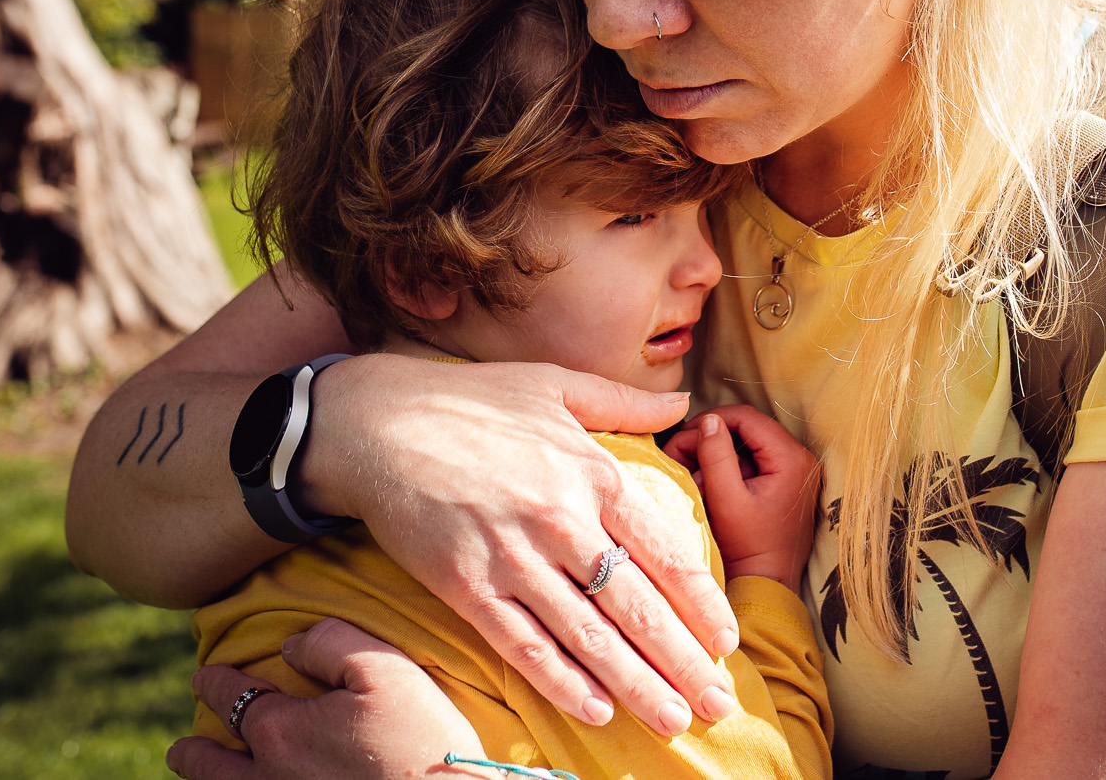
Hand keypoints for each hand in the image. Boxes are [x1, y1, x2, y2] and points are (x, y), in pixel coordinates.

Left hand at [170, 619, 481, 779]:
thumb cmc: (421, 739)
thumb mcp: (385, 669)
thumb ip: (331, 643)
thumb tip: (292, 644)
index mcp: (282, 731)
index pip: (234, 699)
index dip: (216, 683)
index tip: (205, 675)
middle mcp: (271, 778)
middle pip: (212, 766)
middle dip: (193, 752)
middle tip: (181, 746)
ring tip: (199, 774)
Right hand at [295, 354, 741, 733]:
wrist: (378, 423)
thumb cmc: (472, 400)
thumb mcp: (556, 385)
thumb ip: (626, 403)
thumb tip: (687, 402)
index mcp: (592, 472)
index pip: (664, 551)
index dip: (701, 603)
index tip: (727, 639)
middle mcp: (561, 520)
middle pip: (637, 606)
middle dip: (685, 662)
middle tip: (718, 704)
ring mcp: (513, 558)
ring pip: (589, 637)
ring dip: (637, 685)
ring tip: (673, 720)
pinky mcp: (466, 587)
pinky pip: (525, 646)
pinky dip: (563, 682)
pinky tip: (596, 710)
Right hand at [663, 405, 819, 591]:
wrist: (766, 587)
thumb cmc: (748, 549)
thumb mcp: (726, 500)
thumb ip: (716, 456)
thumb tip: (708, 420)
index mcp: (792, 459)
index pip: (747, 418)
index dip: (711, 421)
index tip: (682, 437)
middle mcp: (800, 460)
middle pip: (746, 430)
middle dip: (709, 440)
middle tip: (678, 455)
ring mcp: (794, 472)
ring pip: (746, 446)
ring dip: (715, 456)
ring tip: (690, 476)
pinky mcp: (784, 485)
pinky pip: (751, 464)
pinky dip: (726, 470)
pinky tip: (706, 487)